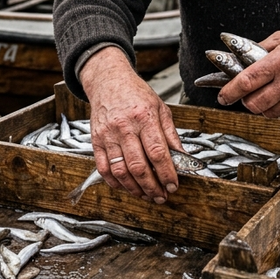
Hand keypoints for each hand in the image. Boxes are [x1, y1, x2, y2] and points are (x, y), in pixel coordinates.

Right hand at [79, 46, 183, 203]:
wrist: (108, 81)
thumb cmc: (136, 94)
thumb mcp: (160, 108)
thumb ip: (171, 135)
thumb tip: (183, 158)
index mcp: (144, 117)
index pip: (157, 152)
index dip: (166, 173)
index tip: (173, 185)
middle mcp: (124, 127)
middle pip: (138, 166)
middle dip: (152, 186)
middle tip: (161, 197)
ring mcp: (107, 135)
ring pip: (120, 171)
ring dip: (135, 189)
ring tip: (146, 195)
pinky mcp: (96, 141)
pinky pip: (104, 168)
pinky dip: (116, 183)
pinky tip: (127, 187)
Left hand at [216, 27, 279, 119]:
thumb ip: (259, 50)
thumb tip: (239, 60)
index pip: (246, 82)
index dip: (229, 92)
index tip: (223, 97)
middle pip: (254, 104)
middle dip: (246, 101)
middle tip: (248, 94)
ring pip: (268, 113)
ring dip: (263, 106)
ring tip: (271, 92)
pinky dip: (279, 110)